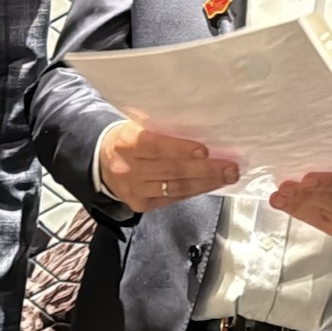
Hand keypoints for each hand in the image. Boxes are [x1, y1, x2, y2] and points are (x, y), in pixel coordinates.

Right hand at [99, 120, 238, 211]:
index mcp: (128, 142)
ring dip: (206, 183)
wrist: (101, 161)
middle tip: (230, 167)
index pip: (157, 146)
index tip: (205, 151)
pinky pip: (172, 199)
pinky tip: (210, 185)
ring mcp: (133, 190)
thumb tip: (203, 128)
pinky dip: (194, 191)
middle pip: (172, 170)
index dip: (181, 149)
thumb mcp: (138, 125)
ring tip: (227, 176)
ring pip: (175, 188)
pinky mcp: (139, 205)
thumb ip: (162, 129)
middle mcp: (128, 168)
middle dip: (205, 169)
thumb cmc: (129, 137)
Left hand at [269, 170, 331, 250]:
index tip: (307, 178)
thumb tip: (320, 160)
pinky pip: (327, 228)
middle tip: (286, 187)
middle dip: (307, 195)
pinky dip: (307, 216)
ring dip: (300, 207)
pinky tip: (293, 209)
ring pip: (328, 217)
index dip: (330, 182)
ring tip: (282, 197)